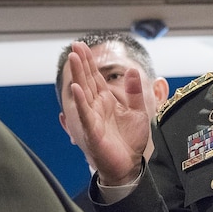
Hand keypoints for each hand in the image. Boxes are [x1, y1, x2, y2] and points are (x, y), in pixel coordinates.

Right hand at [68, 41, 149, 184]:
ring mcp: (92, 118)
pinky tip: (76, 89)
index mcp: (106, 101)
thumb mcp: (138, 111)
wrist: (129, 166)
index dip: (89, 62)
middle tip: (75, 45)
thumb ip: (134, 91)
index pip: (95, 77)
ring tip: (74, 59)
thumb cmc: (130, 141)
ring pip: (83, 93)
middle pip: (87, 80)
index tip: (82, 46)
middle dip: (81, 63)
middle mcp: (96, 107)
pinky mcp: (92, 132)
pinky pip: (85, 114)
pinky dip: (80, 102)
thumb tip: (132, 70)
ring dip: (78, 76)